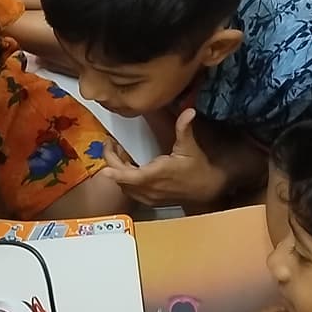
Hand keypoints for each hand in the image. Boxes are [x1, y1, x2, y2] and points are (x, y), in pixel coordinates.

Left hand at [101, 109, 224, 205]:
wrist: (207, 190)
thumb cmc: (198, 169)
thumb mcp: (190, 148)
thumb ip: (184, 129)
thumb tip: (189, 111)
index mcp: (156, 175)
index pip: (130, 176)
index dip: (114, 172)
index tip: (104, 164)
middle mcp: (149, 188)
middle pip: (120, 179)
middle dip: (111, 160)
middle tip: (110, 143)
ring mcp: (148, 197)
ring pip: (123, 186)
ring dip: (117, 170)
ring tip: (118, 152)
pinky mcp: (149, 200)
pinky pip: (129, 191)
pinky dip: (124, 179)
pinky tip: (127, 165)